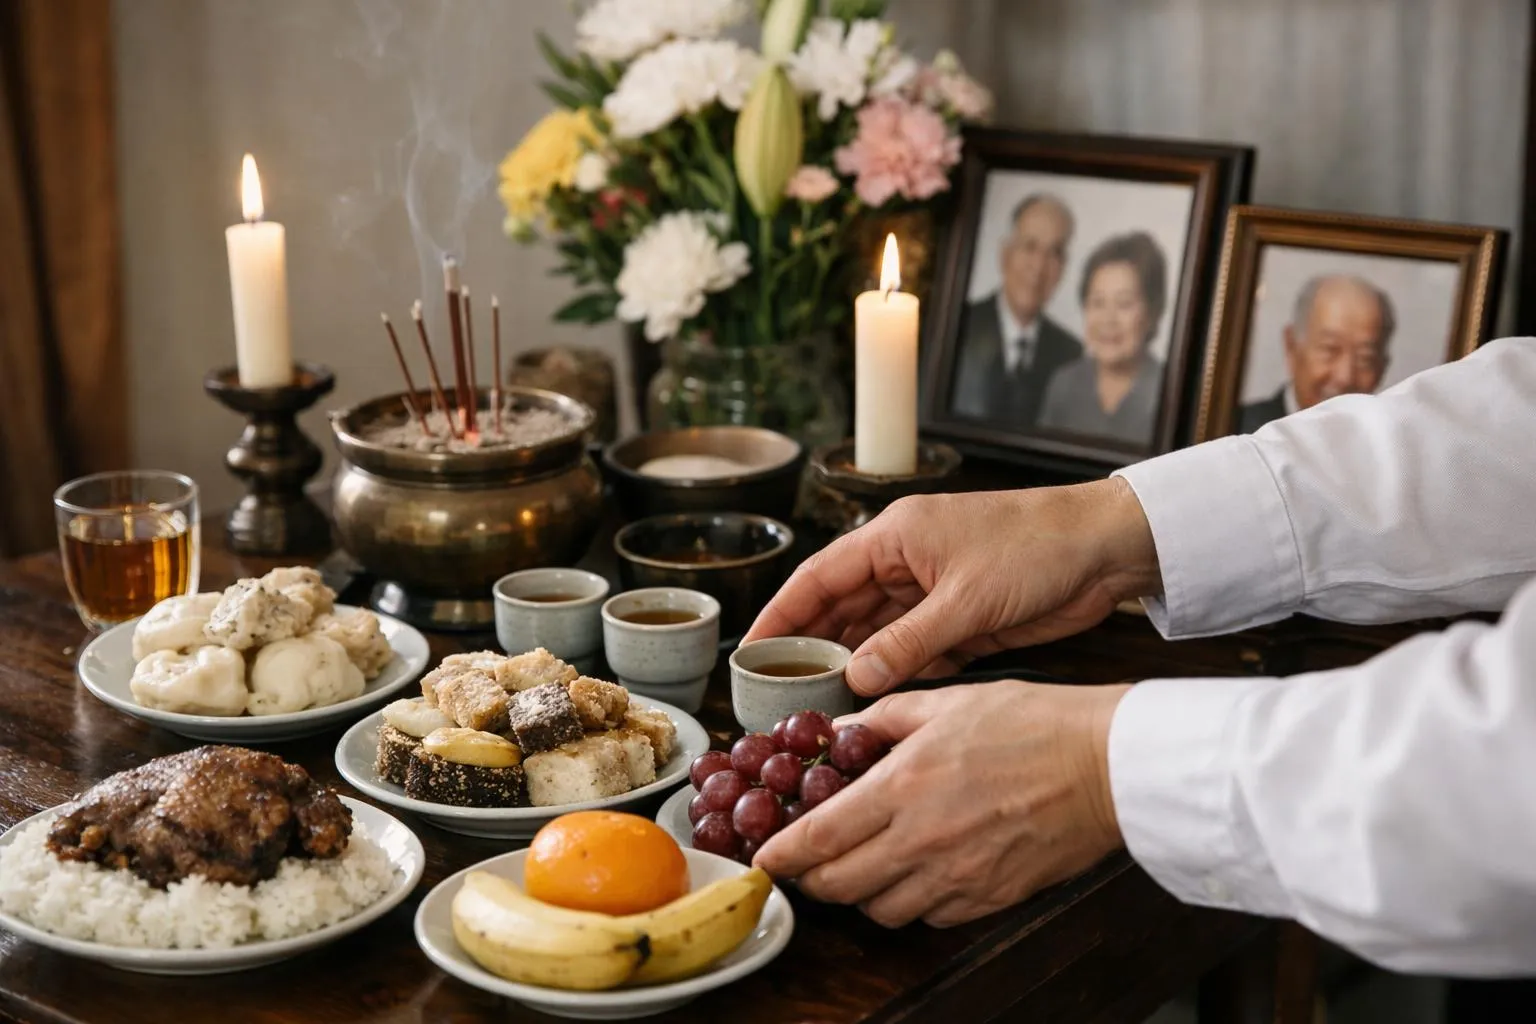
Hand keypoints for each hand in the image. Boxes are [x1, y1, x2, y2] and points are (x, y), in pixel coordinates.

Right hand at [745, 479, 1159, 695]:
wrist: (1107, 550)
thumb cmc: (1038, 549)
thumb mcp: (966, 601)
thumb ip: (908, 642)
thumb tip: (855, 678)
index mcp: (895, 537)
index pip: (819, 577)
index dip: (781, 614)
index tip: (750, 650)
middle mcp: (905, 563)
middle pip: (842, 609)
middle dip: (813, 649)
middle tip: (782, 694)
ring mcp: (932, 592)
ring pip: (876, 635)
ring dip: (855, 667)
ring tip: (822, 708)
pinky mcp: (961, 620)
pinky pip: (914, 651)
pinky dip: (897, 675)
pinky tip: (878, 705)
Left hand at [752, 681, 1130, 927]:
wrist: (1106, 766)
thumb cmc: (1034, 724)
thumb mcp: (946, 701)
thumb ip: (884, 717)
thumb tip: (843, 730)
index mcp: (904, 786)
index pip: (820, 837)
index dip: (782, 854)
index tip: (765, 858)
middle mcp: (923, 840)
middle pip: (840, 885)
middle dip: (813, 878)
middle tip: (806, 863)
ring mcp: (957, 877)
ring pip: (880, 909)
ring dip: (860, 893)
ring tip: (861, 865)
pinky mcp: (989, 899)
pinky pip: (929, 916)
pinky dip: (910, 901)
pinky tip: (915, 873)